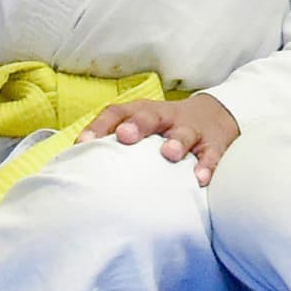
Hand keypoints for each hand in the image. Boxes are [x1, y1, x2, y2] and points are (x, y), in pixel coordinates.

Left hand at [78, 92, 241, 183]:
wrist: (217, 116)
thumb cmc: (166, 129)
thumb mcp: (142, 127)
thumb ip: (114, 143)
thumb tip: (74, 167)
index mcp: (142, 112)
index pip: (117, 112)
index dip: (99, 126)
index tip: (82, 144)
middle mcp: (166, 118)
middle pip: (150, 115)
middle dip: (138, 125)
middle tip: (125, 136)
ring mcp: (192, 130)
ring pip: (184, 132)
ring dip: (176, 141)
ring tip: (169, 154)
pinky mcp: (214, 144)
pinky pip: (211, 154)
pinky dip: (206, 165)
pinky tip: (199, 178)